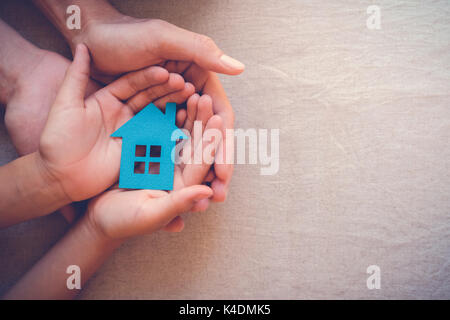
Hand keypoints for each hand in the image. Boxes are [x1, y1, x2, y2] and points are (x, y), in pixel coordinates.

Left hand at [37, 44, 194, 202]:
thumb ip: (76, 76)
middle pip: (149, 98)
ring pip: (156, 115)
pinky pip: (157, 137)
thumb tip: (82, 45)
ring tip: (191, 99)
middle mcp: (123, 113)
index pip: (132, 83)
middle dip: (167, 90)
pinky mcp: (137, 149)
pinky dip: (171, 129)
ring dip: (172, 107)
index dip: (149, 77)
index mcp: (107, 99)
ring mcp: (132, 131)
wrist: (60, 176)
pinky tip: (185, 121)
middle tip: (185, 84)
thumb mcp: (65, 104)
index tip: (165, 71)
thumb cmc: (57, 140)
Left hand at [70, 14, 240, 201]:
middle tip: (220, 195)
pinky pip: (165, 144)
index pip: (219, 116)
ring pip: (189, 145)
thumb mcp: (163, 39)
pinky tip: (177, 187)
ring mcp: (167, 110)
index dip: (225, 146)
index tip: (225, 173)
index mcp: (199, 78)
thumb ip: (201, 52)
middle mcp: (187, 97)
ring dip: (199, 172)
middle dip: (216, 167)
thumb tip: (240, 68)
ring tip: (202, 201)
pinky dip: (173, 165)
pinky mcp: (148, 119)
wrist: (90, 40)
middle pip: (208, 136)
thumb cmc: (125, 35)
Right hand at [87, 94, 222, 238]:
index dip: (208, 142)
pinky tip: (167, 96)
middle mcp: (176, 171)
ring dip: (184, 114)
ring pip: (177, 133)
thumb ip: (177, 204)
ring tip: (190, 91)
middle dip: (199, 122)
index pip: (199, 163)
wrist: (97, 217)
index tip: (216, 120)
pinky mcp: (145, 151)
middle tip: (205, 98)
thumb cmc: (123, 222)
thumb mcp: (150, 214)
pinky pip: (157, 130)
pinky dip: (162, 114)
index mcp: (182, 186)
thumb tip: (207, 193)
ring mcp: (161, 160)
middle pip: (191, 144)